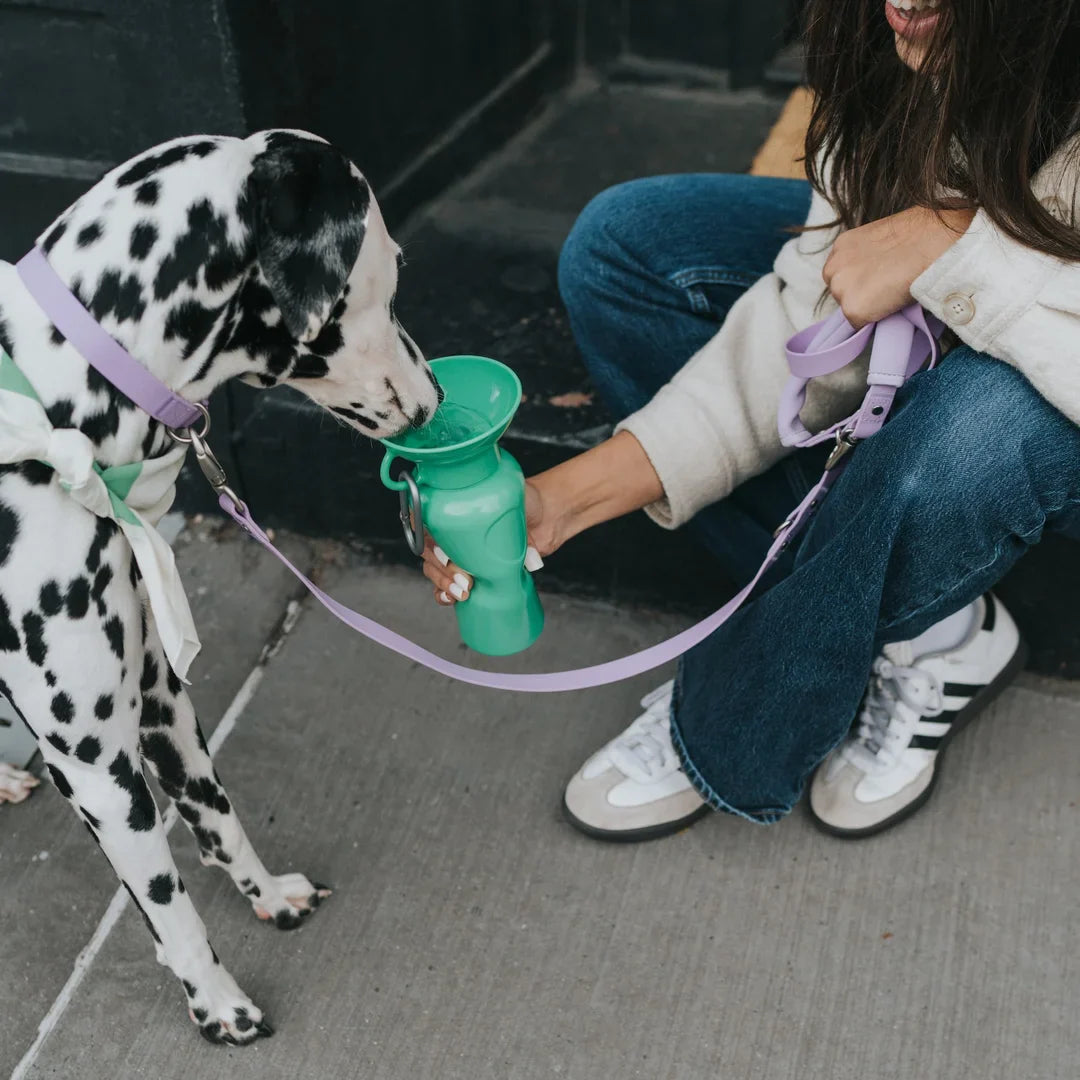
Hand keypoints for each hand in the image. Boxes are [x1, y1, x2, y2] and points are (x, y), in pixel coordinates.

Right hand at [420, 480, 557, 607]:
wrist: (548, 514)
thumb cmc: (528, 502)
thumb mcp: (514, 497)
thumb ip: (513, 518)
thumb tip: (527, 558)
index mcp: (452, 506)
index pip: (424, 523)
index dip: (429, 542)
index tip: (447, 556)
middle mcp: (452, 528)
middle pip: (429, 551)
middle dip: (442, 570)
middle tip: (465, 579)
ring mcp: (459, 550)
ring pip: (434, 569)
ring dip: (443, 583)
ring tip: (463, 592)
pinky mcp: (471, 567)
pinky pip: (447, 582)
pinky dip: (443, 593)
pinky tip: (451, 598)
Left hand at [823, 206, 975, 327]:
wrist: (933, 244)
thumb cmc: (921, 235)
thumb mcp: (884, 239)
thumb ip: (870, 257)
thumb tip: (876, 272)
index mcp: (842, 246)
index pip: (843, 274)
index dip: (861, 281)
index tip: (878, 279)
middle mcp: (833, 267)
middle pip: (841, 293)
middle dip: (860, 294)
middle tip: (887, 286)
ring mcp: (840, 289)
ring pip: (850, 309)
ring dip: (867, 307)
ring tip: (892, 292)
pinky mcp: (852, 309)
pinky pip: (859, 325)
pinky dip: (875, 319)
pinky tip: (892, 302)